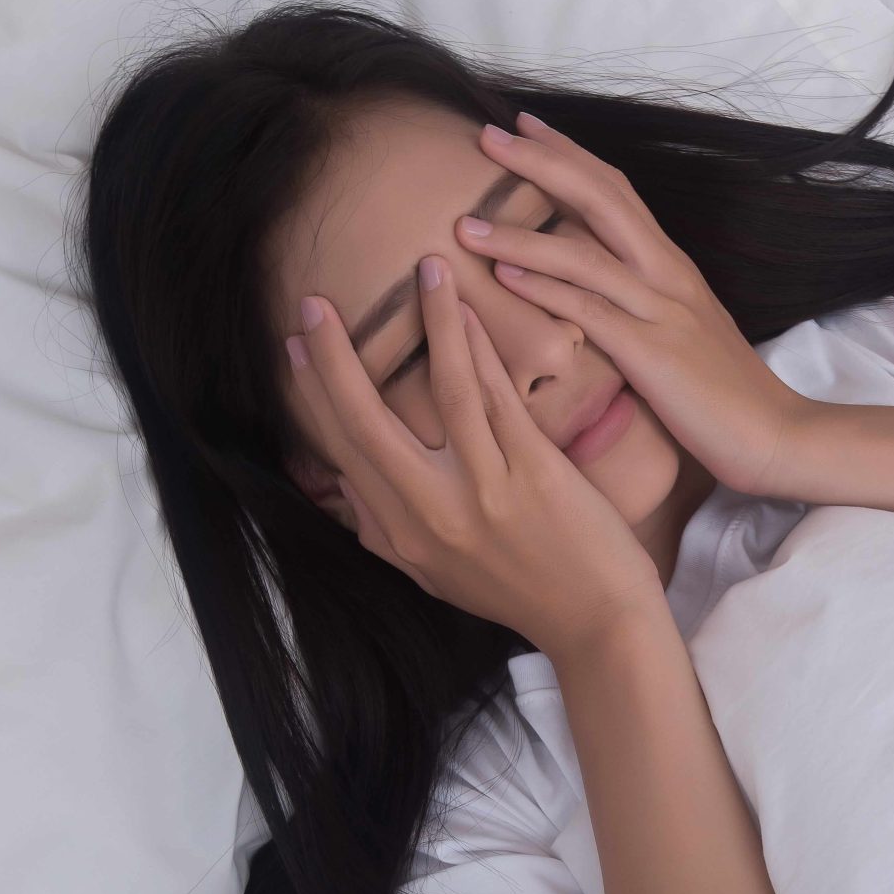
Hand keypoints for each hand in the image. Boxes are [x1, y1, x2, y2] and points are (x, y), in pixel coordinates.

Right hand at [285, 254, 664, 660]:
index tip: (296, 345)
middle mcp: (432, 514)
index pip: (343, 451)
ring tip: (427, 267)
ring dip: (432, 322)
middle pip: (366, 422)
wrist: (596, 626)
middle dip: (334, 358)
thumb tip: (346, 489)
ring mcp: (484, 493)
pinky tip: (471, 309)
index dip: (316, 393)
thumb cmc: (520, 594)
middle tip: (313, 302)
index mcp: (401, 535)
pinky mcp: (534, 476)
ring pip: (446, 391)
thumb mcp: (436, 577)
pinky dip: (483, 349)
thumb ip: (386, 534)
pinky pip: (501, 399)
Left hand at [456, 111, 813, 498]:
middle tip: (486, 135)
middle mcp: (667, 274)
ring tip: (466, 224)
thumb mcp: (679, 333)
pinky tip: (506, 278)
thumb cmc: (723, 394)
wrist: (776, 435)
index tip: (522, 127)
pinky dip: (546, 290)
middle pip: (600, 197)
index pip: (616, 191)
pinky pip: (592, 313)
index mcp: (671, 266)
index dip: (568, 154)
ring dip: (521, 236)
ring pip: (584, 255)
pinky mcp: (654, 354)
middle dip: (541, 162)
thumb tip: (592, 294)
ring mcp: (661, 311)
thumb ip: (639, 305)